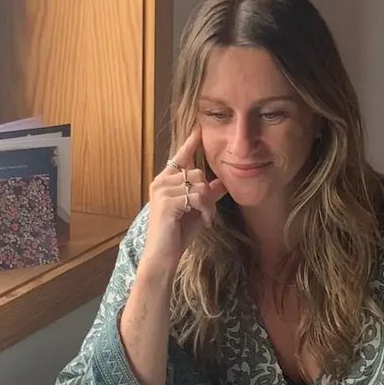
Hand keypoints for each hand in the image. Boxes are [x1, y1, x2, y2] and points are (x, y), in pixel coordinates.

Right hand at [142, 128, 227, 272]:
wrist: (163, 255)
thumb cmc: (178, 233)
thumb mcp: (197, 210)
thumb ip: (207, 194)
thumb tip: (222, 181)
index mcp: (165, 181)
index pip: (180, 157)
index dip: (190, 143)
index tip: (199, 129)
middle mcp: (161, 182)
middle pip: (196, 173)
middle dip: (208, 193)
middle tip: (208, 212)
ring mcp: (162, 191)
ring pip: (199, 185)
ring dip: (208, 204)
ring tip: (206, 218)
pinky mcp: (168, 202)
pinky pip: (197, 197)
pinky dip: (206, 210)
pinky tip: (205, 221)